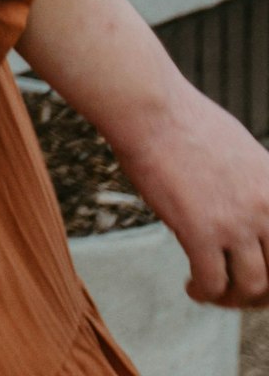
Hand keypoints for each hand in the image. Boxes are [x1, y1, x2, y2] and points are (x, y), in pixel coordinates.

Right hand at [116, 82, 268, 308]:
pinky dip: (204, 293)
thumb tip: (248, 204)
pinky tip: (191, 286)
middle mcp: (264, 206)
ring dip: (234, 298)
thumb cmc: (181, 119)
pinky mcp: (201, 232)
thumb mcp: (238, 146)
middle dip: (261, 291)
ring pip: (252, 286)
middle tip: (241, 291)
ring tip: (214, 292)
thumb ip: (253, 180)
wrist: (149, 108)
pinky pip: (212, 282)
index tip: (262, 273)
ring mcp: (235, 221)